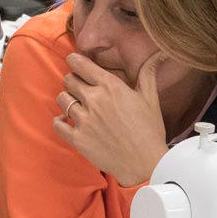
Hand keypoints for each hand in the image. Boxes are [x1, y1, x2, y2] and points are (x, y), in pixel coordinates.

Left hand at [54, 52, 168, 187]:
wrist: (145, 164)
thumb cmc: (150, 130)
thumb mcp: (150, 98)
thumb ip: (148, 72)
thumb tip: (159, 53)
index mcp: (110, 86)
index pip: (80, 63)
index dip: (75, 61)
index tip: (76, 63)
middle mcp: (94, 100)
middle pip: (68, 80)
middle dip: (73, 82)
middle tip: (82, 89)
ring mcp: (84, 120)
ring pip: (62, 99)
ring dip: (67, 100)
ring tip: (78, 106)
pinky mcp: (77, 139)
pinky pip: (57, 123)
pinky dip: (60, 121)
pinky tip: (68, 121)